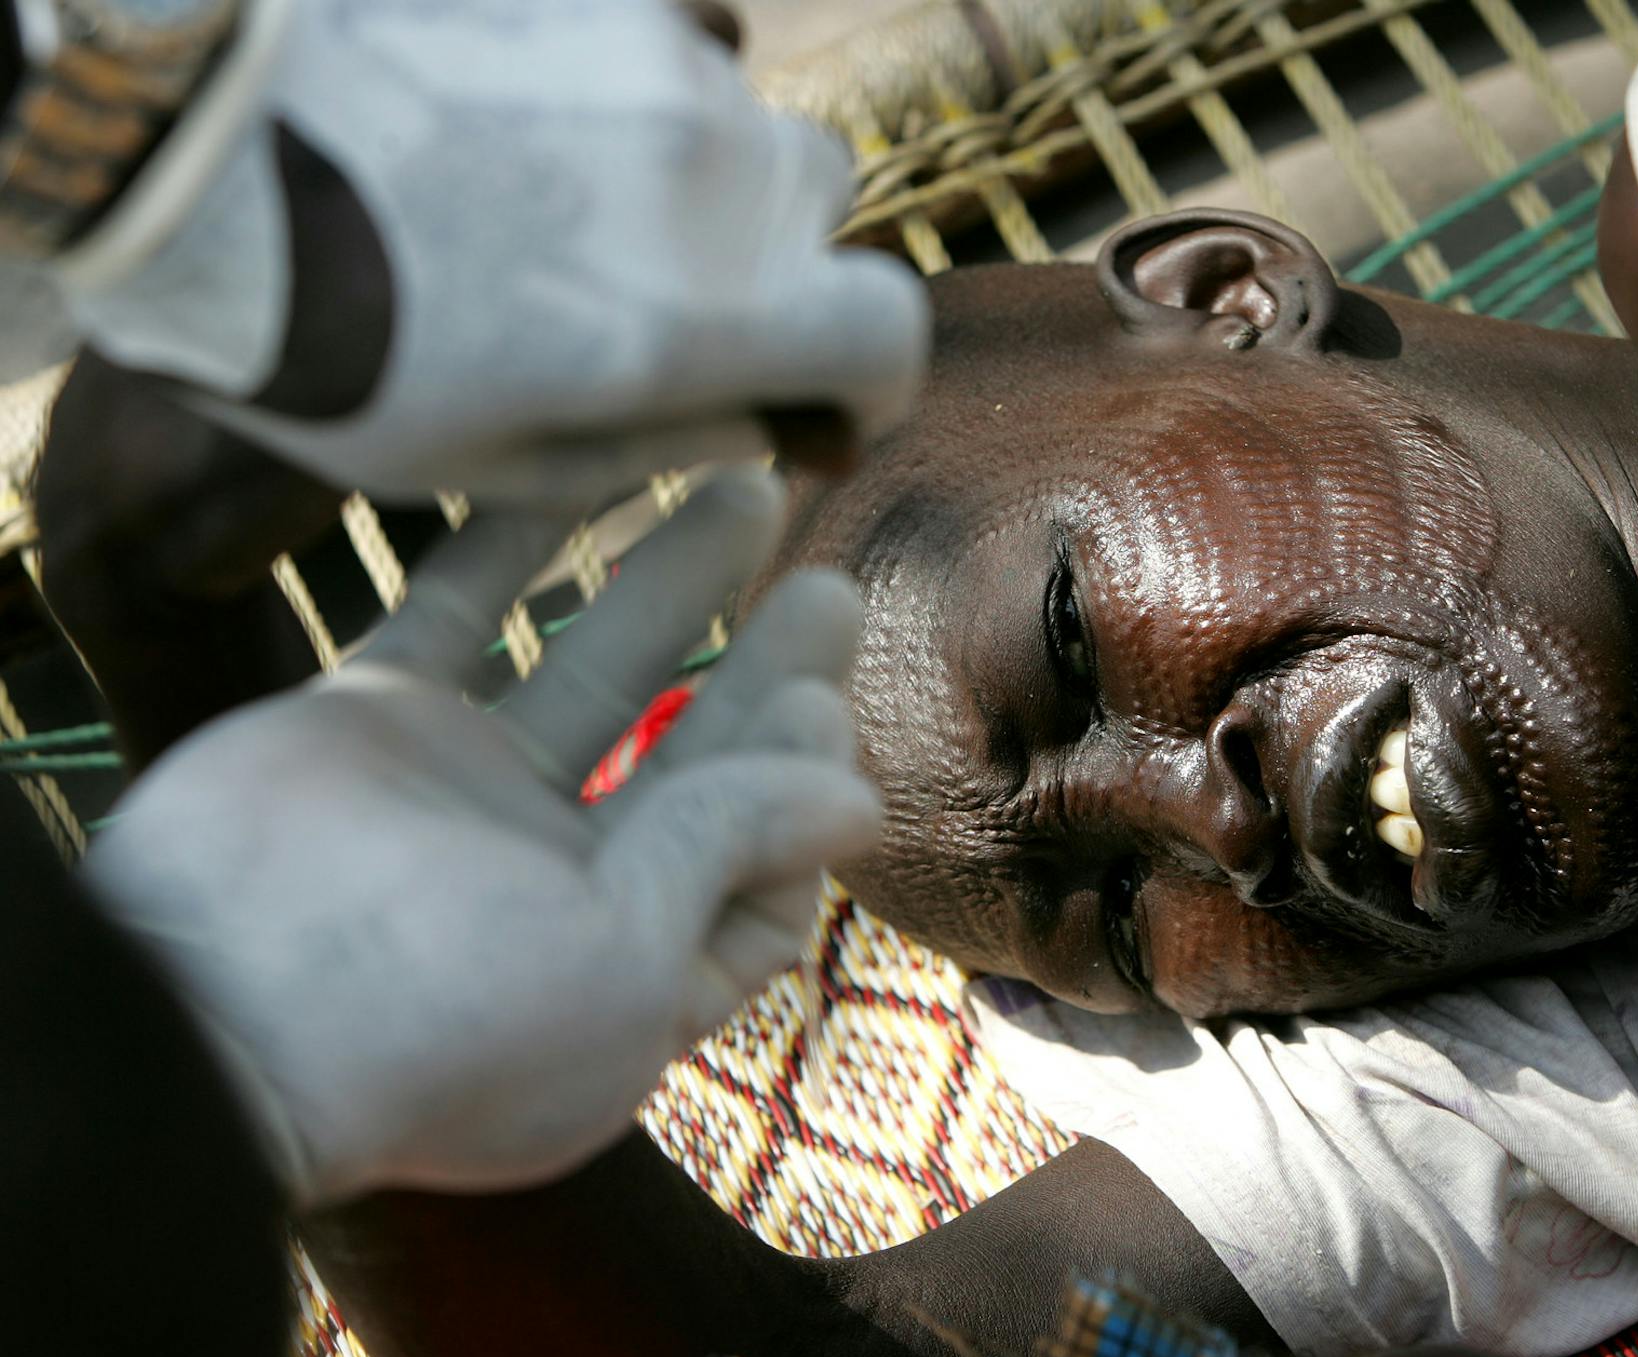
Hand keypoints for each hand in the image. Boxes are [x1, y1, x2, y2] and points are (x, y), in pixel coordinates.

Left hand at [43, 0, 925, 503]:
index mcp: (695, 320)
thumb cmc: (323, 342)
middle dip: (775, 264)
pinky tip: (550, 110)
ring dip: (705, 166)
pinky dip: (646, 77)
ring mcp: (655, 60)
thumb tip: (774, 423)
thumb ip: (663, 447)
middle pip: (823, 212)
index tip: (824, 395)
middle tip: (667, 296)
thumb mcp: (495, 463)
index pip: (888, 332)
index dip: (868, 375)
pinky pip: (680, 26)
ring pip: (747, 113)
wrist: (183, 150)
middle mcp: (709, 177)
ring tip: (576, 195)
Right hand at [81, 469, 881, 1206]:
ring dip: (670, 586)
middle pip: (692, 757)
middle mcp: (558, 877)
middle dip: (768, 674)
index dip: (803, 796)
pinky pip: (462, 617)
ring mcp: (467, 795)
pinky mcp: (379, 723)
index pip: (754, 872)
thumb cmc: (442, 1020)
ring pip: (592, 670)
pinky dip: (517, 548)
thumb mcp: (626, 954)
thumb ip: (730, 849)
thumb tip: (856, 798)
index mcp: (631, 960)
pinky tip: (591, 470)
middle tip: (831, 588)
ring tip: (751, 484)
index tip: (821, 712)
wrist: (209, 1008)